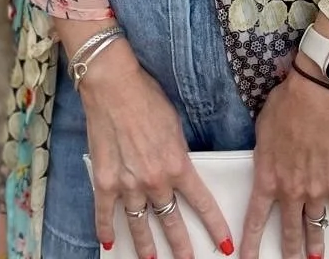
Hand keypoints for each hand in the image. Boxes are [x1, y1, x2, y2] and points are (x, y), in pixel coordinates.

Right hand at [80, 42, 234, 258]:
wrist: (113, 85)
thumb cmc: (146, 96)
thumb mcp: (175, 123)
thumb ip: (178, 152)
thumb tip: (178, 168)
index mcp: (177, 164)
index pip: (201, 203)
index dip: (214, 226)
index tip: (223, 245)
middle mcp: (155, 180)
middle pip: (171, 221)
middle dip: (181, 247)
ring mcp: (128, 184)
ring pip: (140, 224)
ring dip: (146, 246)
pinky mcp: (105, 182)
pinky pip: (106, 214)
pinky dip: (105, 230)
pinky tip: (108, 243)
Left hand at [241, 67, 328, 258]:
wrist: (313, 97)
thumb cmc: (284, 107)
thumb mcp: (262, 133)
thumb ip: (264, 157)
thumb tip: (268, 165)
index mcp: (267, 178)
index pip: (256, 219)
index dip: (251, 243)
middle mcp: (291, 191)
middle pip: (289, 230)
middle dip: (290, 251)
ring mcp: (315, 189)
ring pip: (314, 225)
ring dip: (315, 243)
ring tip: (315, 257)